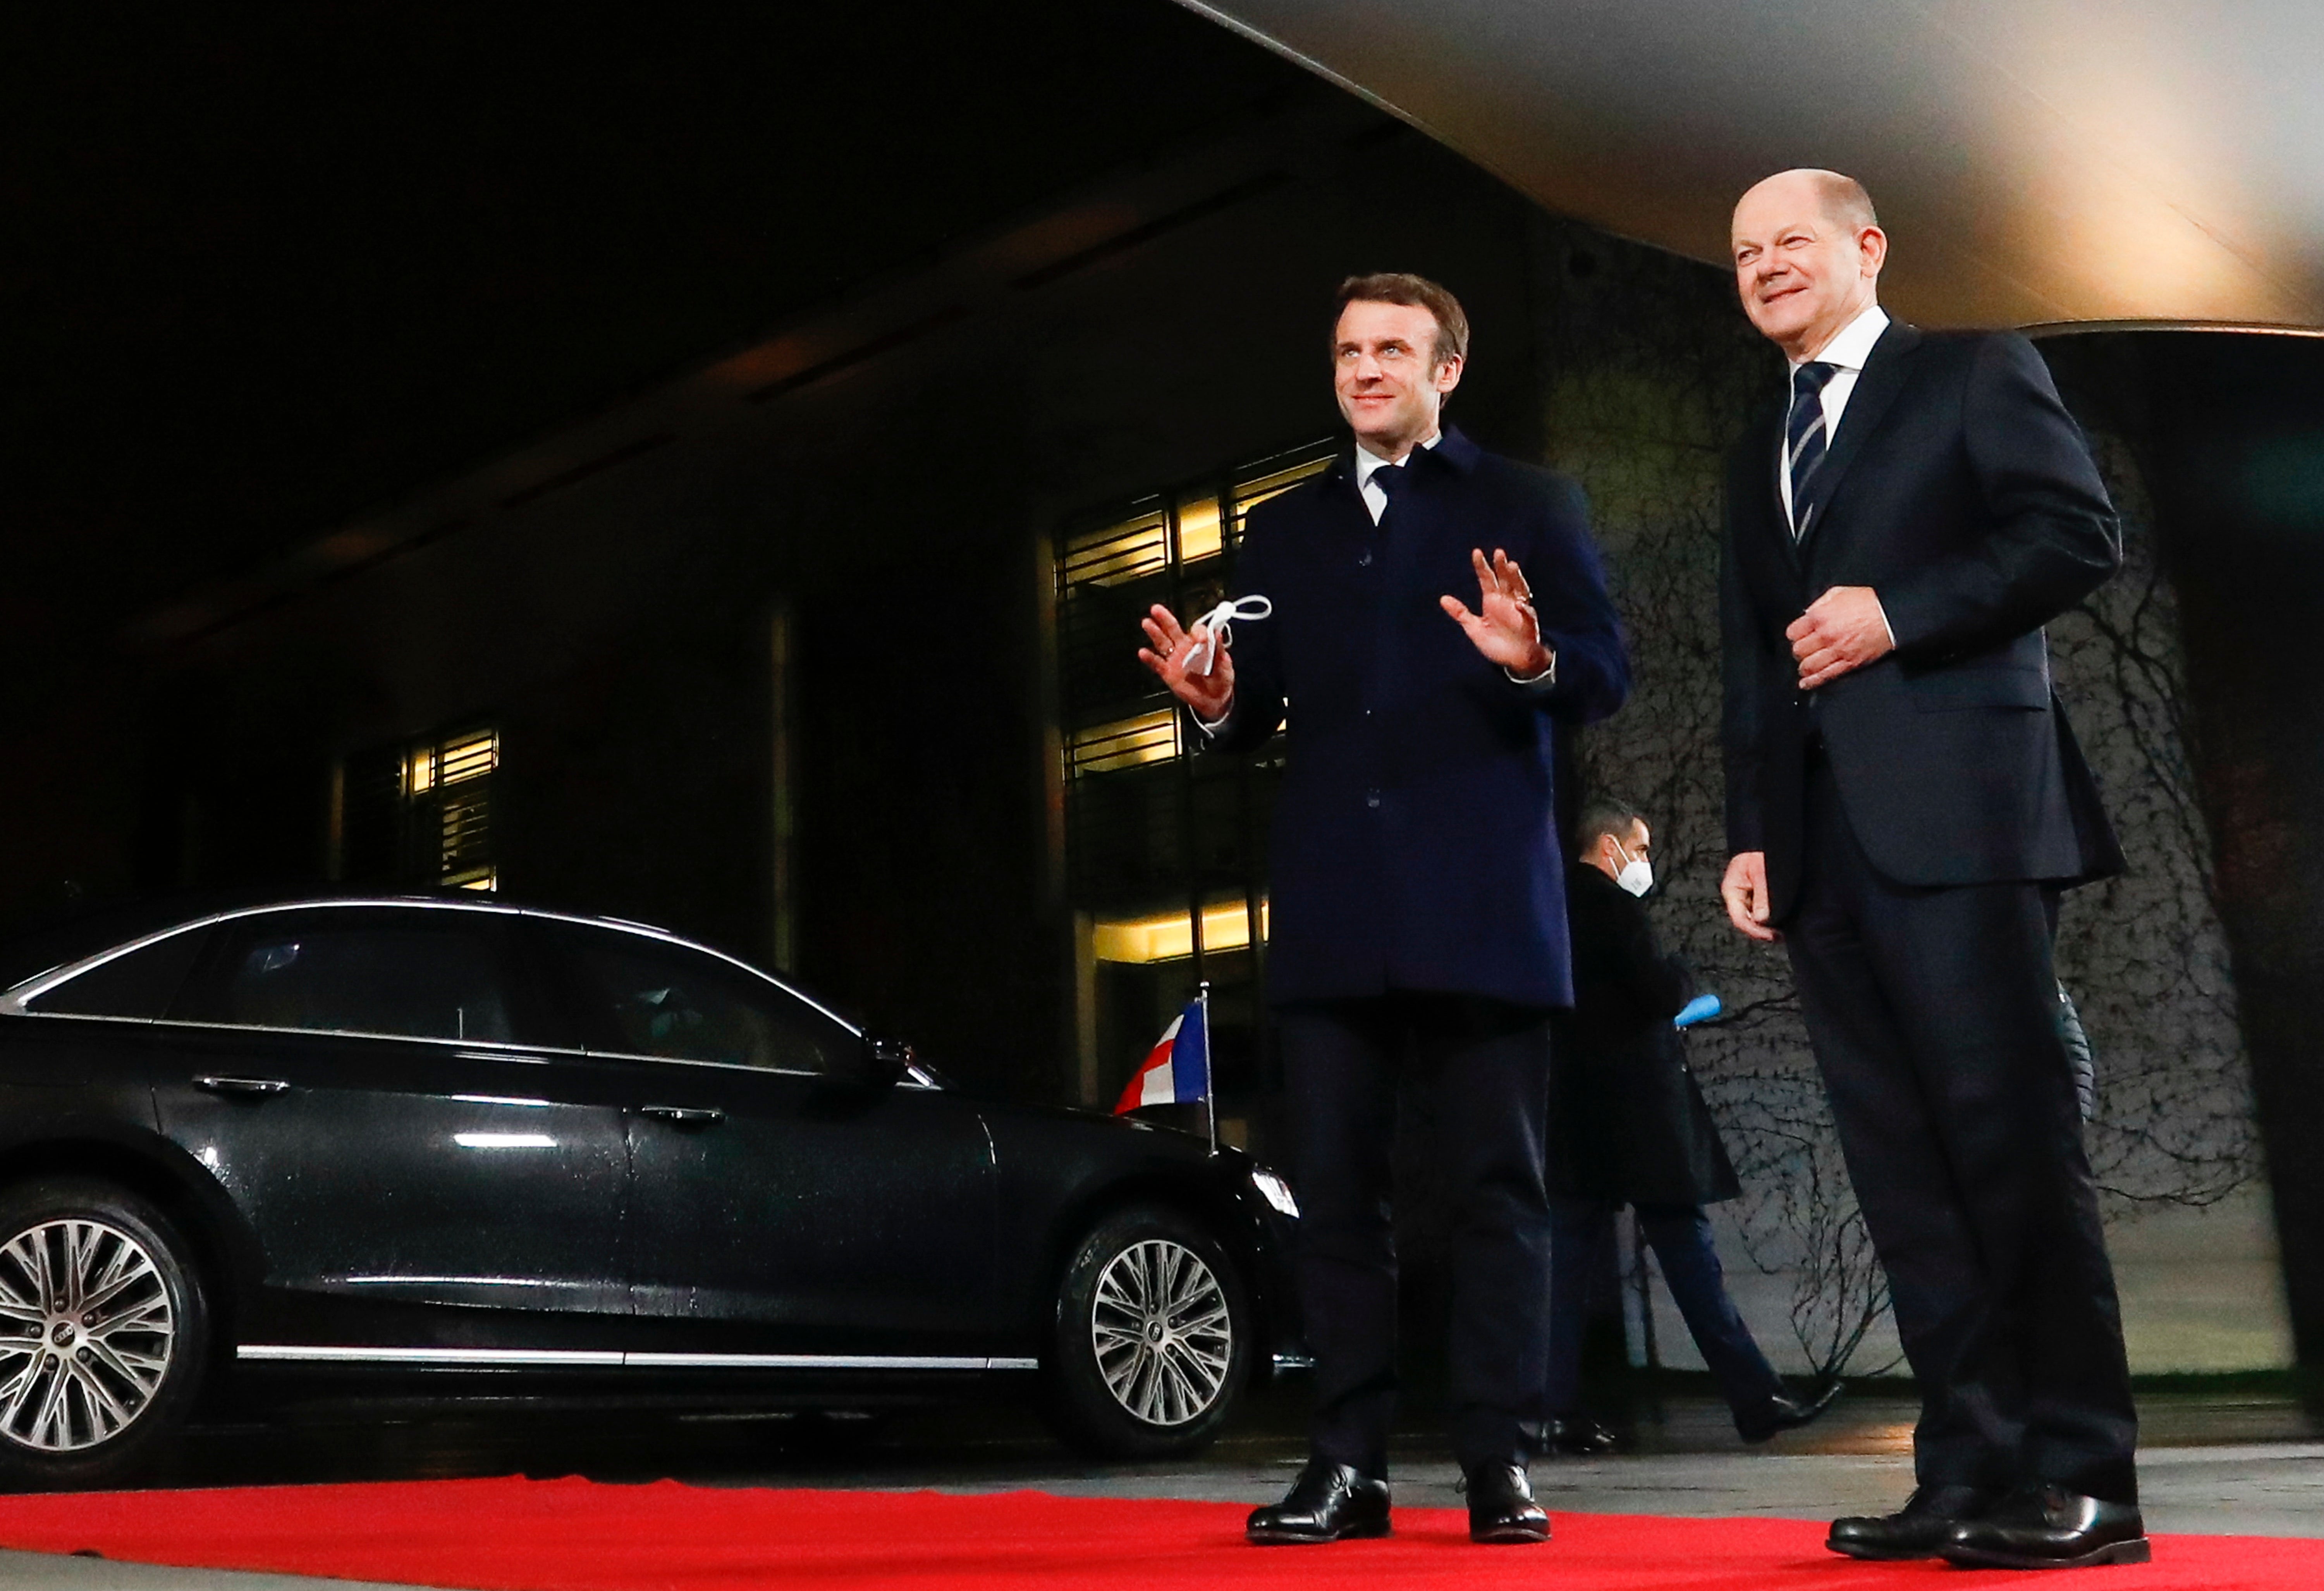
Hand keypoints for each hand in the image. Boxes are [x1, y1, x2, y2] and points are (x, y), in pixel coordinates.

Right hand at [1139, 604, 1235, 721]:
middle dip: (1165, 618)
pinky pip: (1157, 664)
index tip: (1202, 639)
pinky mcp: (1168, 672)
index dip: (1198, 632)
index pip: (1196, 630)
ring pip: (1162, 642)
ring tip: (1147, 623)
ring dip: (1155, 632)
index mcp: (1200, 643)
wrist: (1214, 700)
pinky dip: (1150, 658)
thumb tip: (1217, 633)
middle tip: (1157, 609)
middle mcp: (1185, 648)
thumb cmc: (1220, 680)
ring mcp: (1175, 659)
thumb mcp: (1224, 665)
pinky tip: (1143, 652)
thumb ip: (1219, 649)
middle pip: (1173, 629)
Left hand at [1441, 548, 1552, 675]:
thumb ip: (1460, 613)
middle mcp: (1506, 601)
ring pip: (1519, 589)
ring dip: (1516, 578)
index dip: (1481, 566)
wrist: (1514, 661)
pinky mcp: (1529, 623)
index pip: (1486, 578)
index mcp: (1492, 600)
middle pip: (1504, 579)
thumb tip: (1442, 598)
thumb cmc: (1496, 643)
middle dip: (1501, 566)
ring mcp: (1519, 610)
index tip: (1476, 552)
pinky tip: (1519, 604)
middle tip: (1498, 552)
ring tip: (1512, 565)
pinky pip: (1528, 614)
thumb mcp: (1474, 628)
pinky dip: (1524, 609)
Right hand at [1721, 852, 1780, 942]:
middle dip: (1762, 930)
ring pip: (1754, 918)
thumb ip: (1762, 896)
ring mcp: (1746, 897)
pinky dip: (1771, 917)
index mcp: (1732, 890)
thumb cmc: (1762, 852)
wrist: (1769, 839)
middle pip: (1747, 921)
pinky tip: (1782, 919)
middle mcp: (1737, 896)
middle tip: (1781, 935)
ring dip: (1767, 925)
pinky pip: (1761, 911)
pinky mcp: (1756, 895)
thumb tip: (1762, 919)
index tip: (1773, 935)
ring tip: (1783, 929)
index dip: (1755, 930)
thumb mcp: (1762, 872)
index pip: (1739, 918)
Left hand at [1787, 586, 1891, 689]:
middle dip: (1799, 651)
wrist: (1891, 616)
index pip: (1792, 633)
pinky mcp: (1849, 663)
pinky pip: (1826, 676)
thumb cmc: (1869, 603)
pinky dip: (1813, 681)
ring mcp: (1837, 651)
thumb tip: (1808, 614)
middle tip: (1804, 651)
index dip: (1794, 635)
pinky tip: (1806, 683)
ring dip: (1805, 667)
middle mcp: (1826, 635)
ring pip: (1809, 666)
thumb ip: (1819, 604)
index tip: (1797, 636)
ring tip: (1805, 667)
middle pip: (1799, 651)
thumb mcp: (1839, 593)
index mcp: (1820, 617)